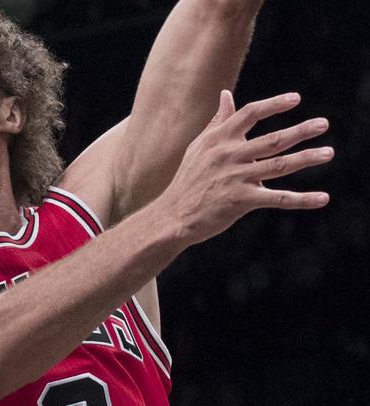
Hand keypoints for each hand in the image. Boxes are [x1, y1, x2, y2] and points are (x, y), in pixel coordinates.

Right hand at [160, 90, 332, 245]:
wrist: (172, 216)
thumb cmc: (188, 179)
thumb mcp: (199, 147)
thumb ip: (218, 121)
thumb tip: (226, 94)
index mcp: (219, 140)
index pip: (249, 114)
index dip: (273, 105)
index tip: (295, 99)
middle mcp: (229, 156)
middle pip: (271, 140)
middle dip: (299, 131)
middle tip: (323, 124)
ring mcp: (235, 178)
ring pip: (278, 166)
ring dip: (306, 159)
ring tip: (328, 152)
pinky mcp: (241, 201)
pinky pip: (278, 199)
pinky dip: (301, 200)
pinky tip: (322, 198)